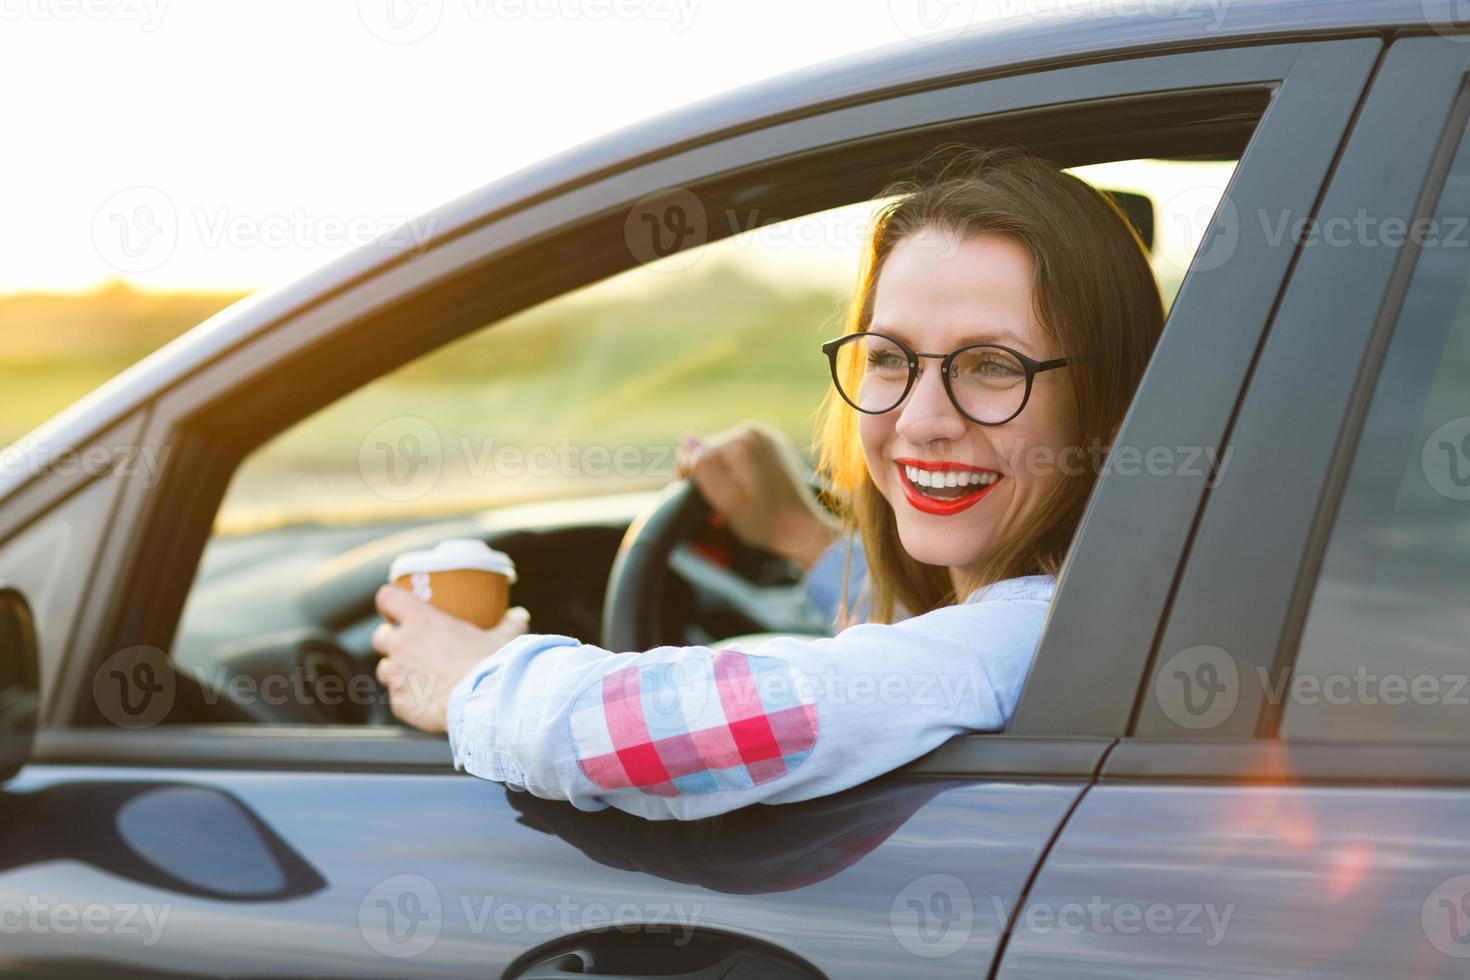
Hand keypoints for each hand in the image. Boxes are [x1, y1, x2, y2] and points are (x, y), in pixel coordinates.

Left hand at [371, 585, 530, 732]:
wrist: (484, 704)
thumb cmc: (490, 667)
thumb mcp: (503, 639)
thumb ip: (509, 625)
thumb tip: (518, 616)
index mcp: (423, 621)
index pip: (388, 598)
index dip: (388, 602)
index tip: (394, 609)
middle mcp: (403, 645)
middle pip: (379, 636)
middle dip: (391, 641)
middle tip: (411, 647)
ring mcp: (398, 676)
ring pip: (384, 670)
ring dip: (398, 672)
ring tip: (421, 678)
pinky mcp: (400, 704)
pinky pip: (397, 700)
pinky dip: (408, 700)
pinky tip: (426, 702)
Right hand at [675, 421, 839, 571]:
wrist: (803, 528)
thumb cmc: (763, 522)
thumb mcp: (727, 502)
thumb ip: (703, 468)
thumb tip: (687, 439)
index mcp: (738, 442)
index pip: (694, 453)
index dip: (692, 480)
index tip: (704, 503)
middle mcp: (752, 431)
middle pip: (710, 450)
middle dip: (711, 475)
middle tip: (722, 504)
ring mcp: (765, 436)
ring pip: (725, 452)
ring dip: (725, 473)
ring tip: (738, 497)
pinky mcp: (774, 445)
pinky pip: (743, 453)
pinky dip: (740, 469)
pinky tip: (751, 488)